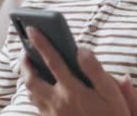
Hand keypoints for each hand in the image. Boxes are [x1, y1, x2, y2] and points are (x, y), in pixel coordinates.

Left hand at [21, 27, 136, 115]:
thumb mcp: (111, 93)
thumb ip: (95, 69)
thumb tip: (81, 49)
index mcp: (73, 91)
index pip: (53, 61)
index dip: (42, 43)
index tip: (32, 29)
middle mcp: (58, 102)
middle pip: (32, 79)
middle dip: (25, 62)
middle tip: (25, 48)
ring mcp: (52, 114)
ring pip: (31, 93)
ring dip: (27, 77)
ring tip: (30, 65)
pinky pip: (36, 105)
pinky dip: (34, 92)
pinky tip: (40, 87)